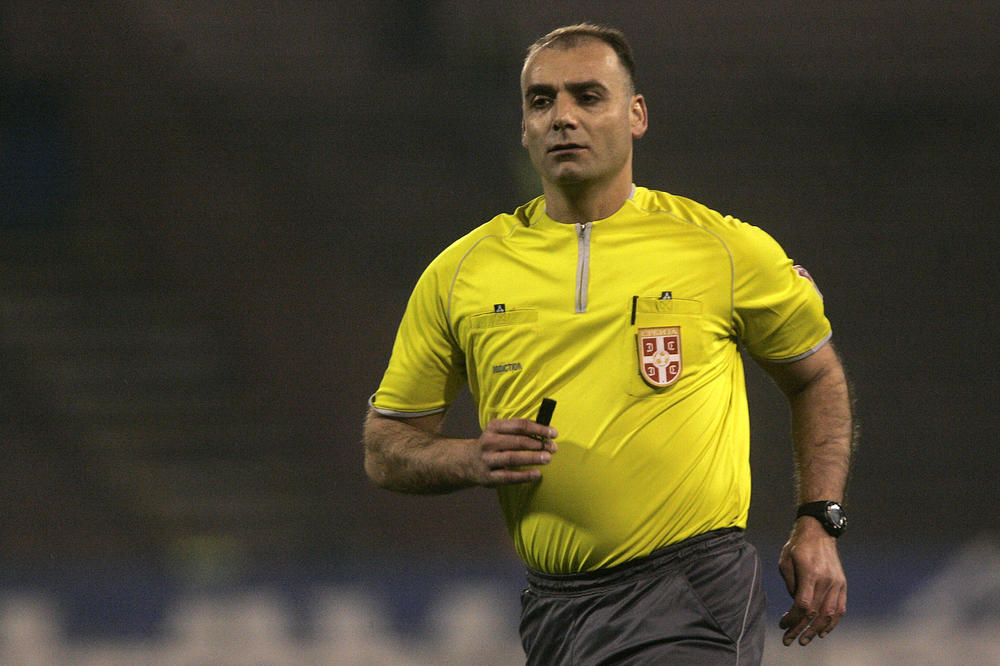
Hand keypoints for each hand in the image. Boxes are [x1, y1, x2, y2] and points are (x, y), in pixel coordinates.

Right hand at [470, 418, 557, 486]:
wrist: (468, 462)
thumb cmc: (494, 445)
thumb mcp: (501, 432)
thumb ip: (520, 430)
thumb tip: (547, 432)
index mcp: (494, 427)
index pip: (520, 425)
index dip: (539, 428)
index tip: (553, 433)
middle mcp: (489, 442)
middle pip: (517, 441)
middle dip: (538, 444)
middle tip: (553, 448)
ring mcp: (487, 459)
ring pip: (512, 458)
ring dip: (532, 458)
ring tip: (547, 458)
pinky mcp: (488, 476)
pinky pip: (508, 477)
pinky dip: (524, 476)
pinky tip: (537, 474)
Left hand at [778, 518, 846, 645]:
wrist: (819, 531)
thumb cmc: (797, 545)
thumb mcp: (785, 561)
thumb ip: (790, 585)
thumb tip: (794, 606)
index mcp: (811, 573)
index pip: (803, 604)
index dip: (793, 619)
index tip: (782, 624)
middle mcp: (827, 580)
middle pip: (816, 613)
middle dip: (801, 629)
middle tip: (790, 639)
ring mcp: (837, 583)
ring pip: (829, 614)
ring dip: (816, 630)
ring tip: (804, 639)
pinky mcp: (842, 584)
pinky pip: (840, 609)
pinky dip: (832, 623)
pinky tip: (823, 632)